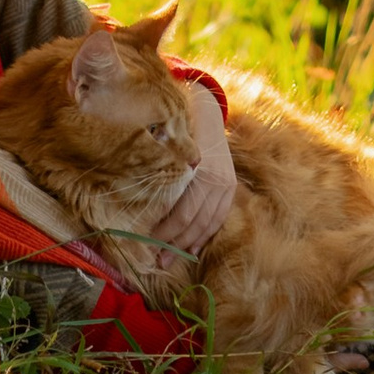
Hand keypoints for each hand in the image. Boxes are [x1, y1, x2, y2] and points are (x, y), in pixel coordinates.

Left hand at [151, 81, 236, 256]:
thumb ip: (162, 170)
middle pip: (195, 222)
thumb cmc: (181, 129)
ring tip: (174, 258)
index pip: (183, 213)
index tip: (150, 240)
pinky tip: (194, 248)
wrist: (208, 113)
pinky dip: (206, 235)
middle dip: (176, 244)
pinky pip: (219, 218)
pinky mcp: (231, 187)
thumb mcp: (170, 147)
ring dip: (190, 244)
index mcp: (199, 172)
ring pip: (208, 224)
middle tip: (160, 260)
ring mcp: (226, 184)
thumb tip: (143, 198)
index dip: (167, 230)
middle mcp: (216, 180)